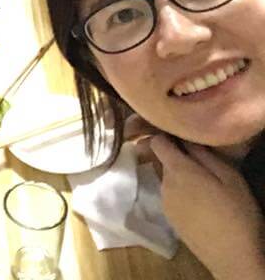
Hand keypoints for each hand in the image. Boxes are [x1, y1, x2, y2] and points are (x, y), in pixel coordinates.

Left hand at [151, 135, 264, 279]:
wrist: (233, 257)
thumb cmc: (237, 213)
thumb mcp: (229, 177)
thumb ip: (204, 155)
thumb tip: (187, 139)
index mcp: (178, 170)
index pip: (157, 143)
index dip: (165, 136)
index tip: (177, 135)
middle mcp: (164, 184)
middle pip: (163, 162)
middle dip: (178, 159)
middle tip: (202, 165)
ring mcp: (165, 203)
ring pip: (167, 180)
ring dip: (180, 178)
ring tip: (205, 187)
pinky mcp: (169, 219)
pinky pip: (171, 197)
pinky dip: (181, 195)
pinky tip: (201, 205)